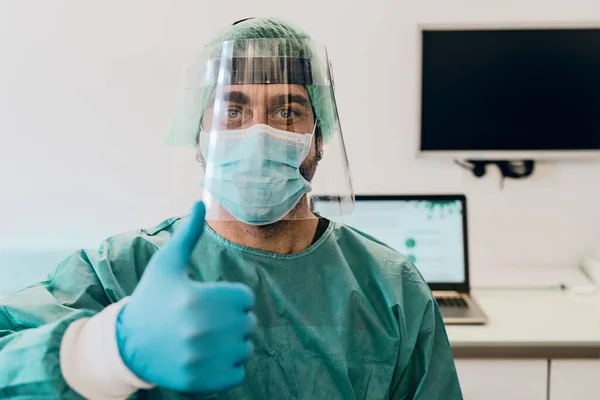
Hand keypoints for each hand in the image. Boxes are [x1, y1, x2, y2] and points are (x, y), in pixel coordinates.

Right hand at [116, 201, 255, 392]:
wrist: (127, 345)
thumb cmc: (152, 299)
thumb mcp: (166, 265)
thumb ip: (187, 235)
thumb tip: (199, 202)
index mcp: (198, 299)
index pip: (245, 298)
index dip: (232, 297)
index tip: (212, 300)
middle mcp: (202, 330)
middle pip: (248, 323)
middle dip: (233, 319)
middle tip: (209, 320)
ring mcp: (202, 359)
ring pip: (244, 348)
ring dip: (233, 343)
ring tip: (208, 338)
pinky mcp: (202, 382)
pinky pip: (237, 372)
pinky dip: (228, 367)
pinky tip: (208, 357)